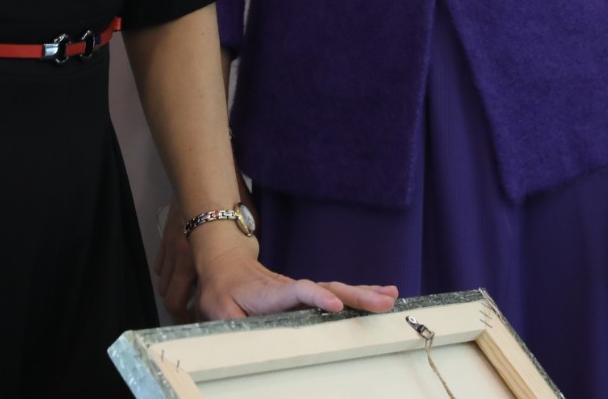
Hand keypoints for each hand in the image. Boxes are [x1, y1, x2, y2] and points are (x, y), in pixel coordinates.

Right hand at [157, 170, 256, 321]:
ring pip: (163, 282)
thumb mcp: (246, 238)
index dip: (193, 317)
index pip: (189, 301)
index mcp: (200, 261)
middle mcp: (181, 258)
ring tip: (186, 297)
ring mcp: (170, 248)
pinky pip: (161, 264)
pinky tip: (179, 272)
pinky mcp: (165, 237)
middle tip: (190, 318)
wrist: (210, 180)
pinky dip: (168, 271)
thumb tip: (250, 275)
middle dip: (179, 312)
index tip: (202, 323)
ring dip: (173, 290)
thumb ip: (241, 259)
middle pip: (170, 299)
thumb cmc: (234, 207)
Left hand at [187, 231, 398, 321]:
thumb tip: (244, 343)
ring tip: (390, 296)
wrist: (225, 264)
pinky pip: (337, 293)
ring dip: (364, 293)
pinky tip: (381, 294)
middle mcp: (291, 288)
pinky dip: (360, 294)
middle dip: (356, 296)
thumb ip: (231, 325)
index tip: (336, 306)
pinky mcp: (307, 294)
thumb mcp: (217, 311)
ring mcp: (302, 290)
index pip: (296, 292)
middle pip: (328, 288)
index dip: (317, 297)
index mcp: (270, 294)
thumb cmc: (221, 290)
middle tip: (383, 301)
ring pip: (336, 289)